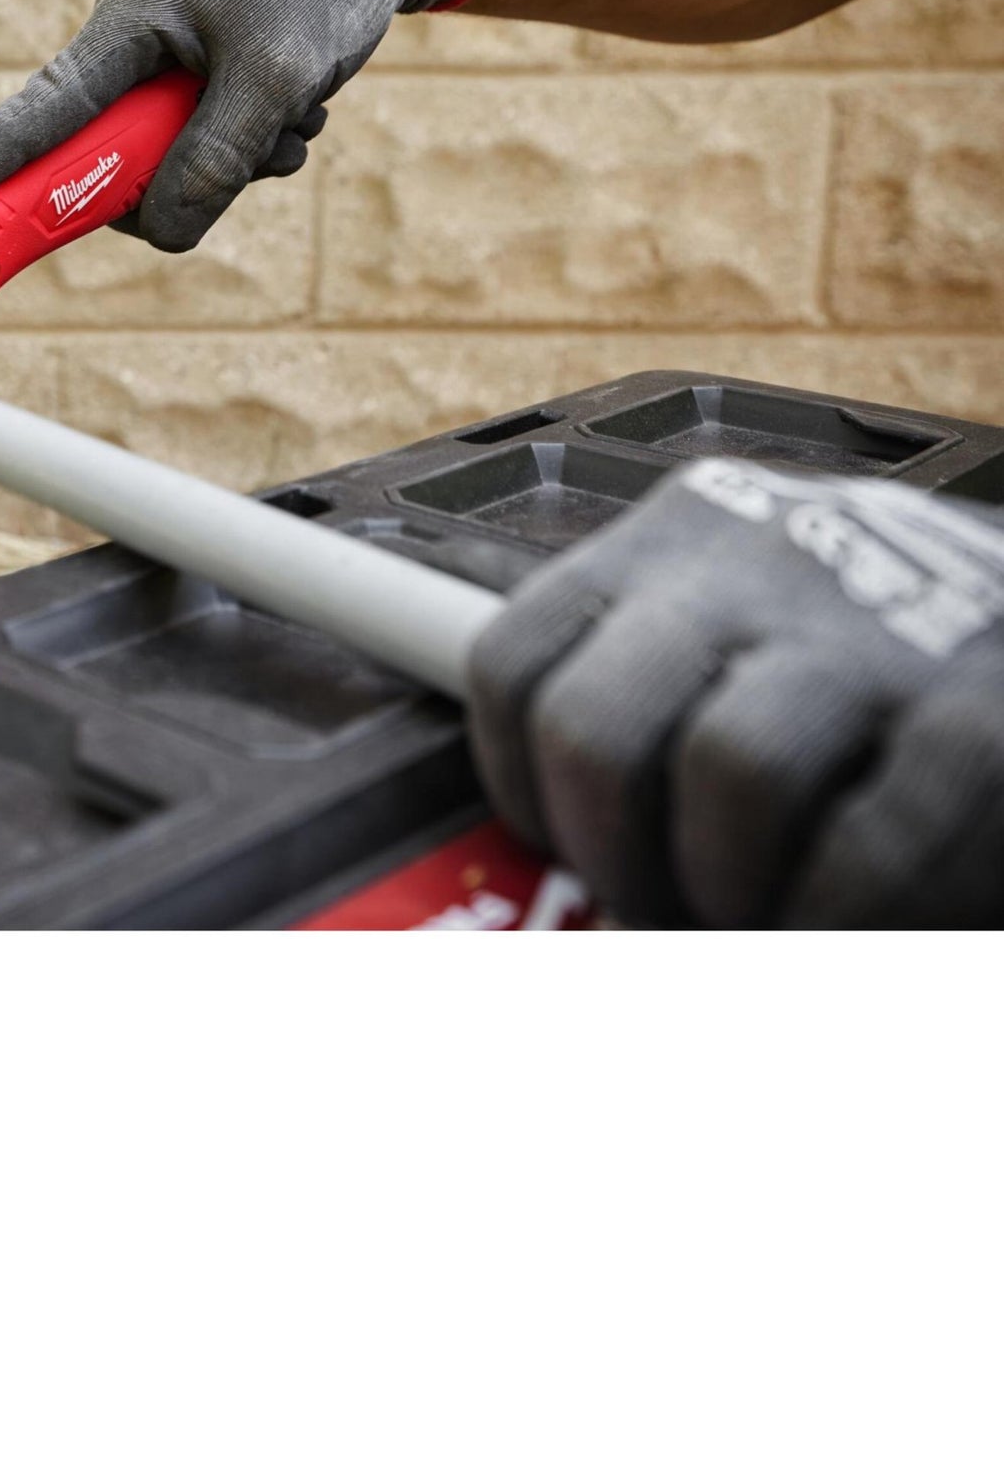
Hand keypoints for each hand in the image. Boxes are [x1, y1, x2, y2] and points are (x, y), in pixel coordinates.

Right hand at [0, 0, 483, 252]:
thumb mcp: (279, 80)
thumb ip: (215, 160)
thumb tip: (159, 231)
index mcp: (135, 5)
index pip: (54, 95)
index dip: (2, 151)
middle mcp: (133, 20)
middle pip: (115, 142)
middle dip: (181, 167)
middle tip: (256, 156)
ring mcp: (160, 41)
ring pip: (167, 148)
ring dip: (232, 155)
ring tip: (297, 115)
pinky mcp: (191, 56)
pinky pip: (197, 131)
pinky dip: (247, 137)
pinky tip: (296, 109)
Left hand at [467, 459, 1003, 925]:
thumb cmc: (878, 648)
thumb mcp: (747, 623)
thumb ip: (645, 696)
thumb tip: (551, 832)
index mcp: (678, 541)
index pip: (515, 664)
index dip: (521, 792)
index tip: (563, 850)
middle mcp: (758, 564)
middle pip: (594, 728)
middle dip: (610, 855)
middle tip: (653, 905)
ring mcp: (874, 628)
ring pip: (730, 774)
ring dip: (727, 887)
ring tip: (755, 916)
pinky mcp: (977, 710)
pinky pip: (869, 848)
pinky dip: (837, 920)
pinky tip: (842, 929)